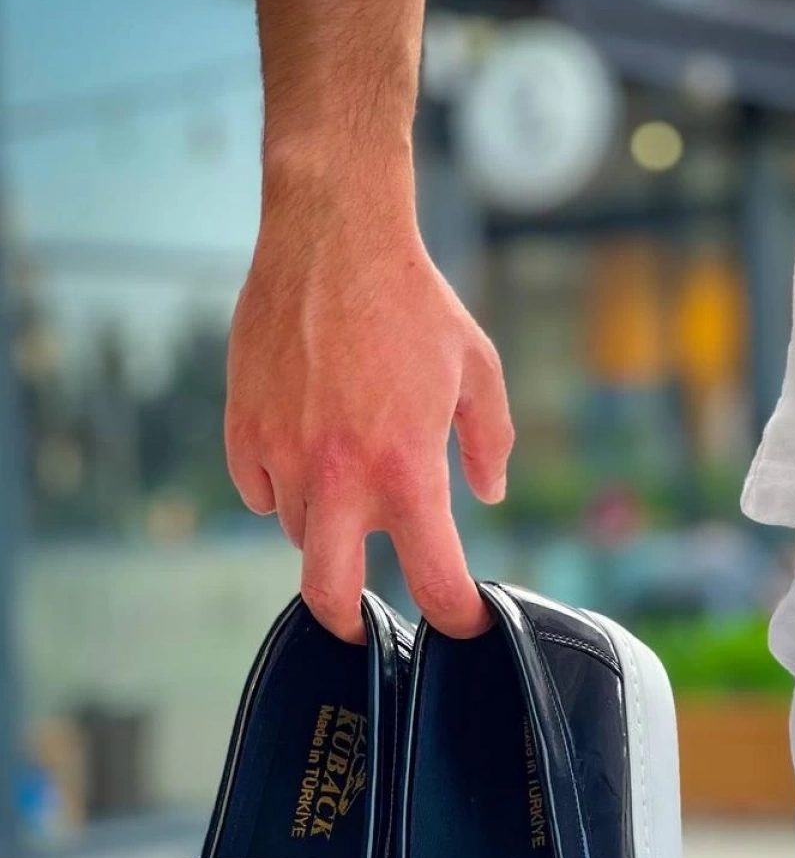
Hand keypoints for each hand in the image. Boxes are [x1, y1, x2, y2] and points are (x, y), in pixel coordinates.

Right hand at [225, 182, 513, 641]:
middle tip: (362, 624)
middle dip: (348, 624)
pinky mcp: (242, 430)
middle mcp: (339, 473)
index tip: (462, 623)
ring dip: (325, 527)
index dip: (455, 615)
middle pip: (328, 594)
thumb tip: (486, 495)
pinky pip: (259, 492)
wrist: (331, 233)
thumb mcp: (477, 367)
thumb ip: (489, 440)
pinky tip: (304, 449)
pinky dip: (282, 487)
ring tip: (347, 478)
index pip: (433, 577)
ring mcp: (283, 454)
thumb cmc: (412, 300)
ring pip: (298, 534)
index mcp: (406, 467)